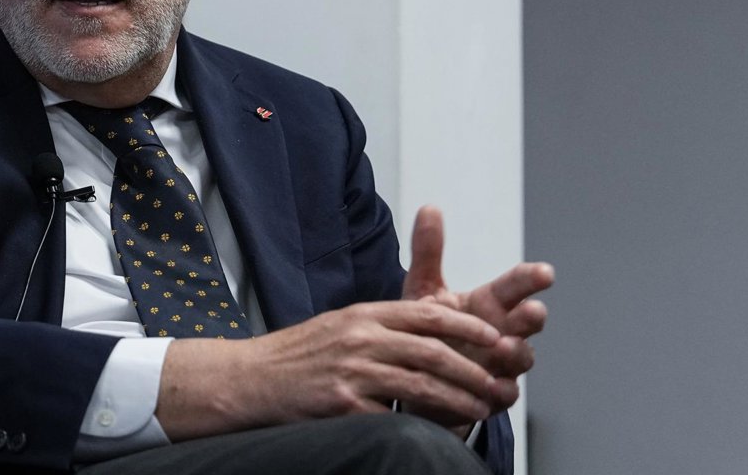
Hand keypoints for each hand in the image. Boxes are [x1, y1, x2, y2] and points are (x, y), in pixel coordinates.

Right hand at [157, 299, 507, 440]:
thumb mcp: (339, 326)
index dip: (467, 326)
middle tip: (499, 381)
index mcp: (363, 314)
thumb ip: (379, 326)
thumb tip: (425, 329)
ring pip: (421, 384)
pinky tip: (439, 432)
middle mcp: (360, 337)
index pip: (427, 313)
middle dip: (473, 368)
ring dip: (459, 399)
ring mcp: (352, 371)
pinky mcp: (343, 404)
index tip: (495, 337)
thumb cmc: (294, 356)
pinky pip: (393, 416)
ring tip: (482, 409)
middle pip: (433, 350)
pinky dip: (421, 425)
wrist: (248, 380)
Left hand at [401, 205, 553, 417]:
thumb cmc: (430, 327)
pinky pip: (505, 393)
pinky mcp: (491, 392)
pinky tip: (495, 388)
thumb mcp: (425, 288)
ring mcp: (501, 363)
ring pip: (522, 357)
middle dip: (532, 316)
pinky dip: (502, 390)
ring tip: (504, 347)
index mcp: (489, 302)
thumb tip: (430, 207)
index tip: (544, 271)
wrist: (418, 373)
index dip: (530, 278)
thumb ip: (429, 252)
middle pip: (528, 322)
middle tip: (531, 311)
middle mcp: (502, 330)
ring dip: (517, 352)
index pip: (515, 286)